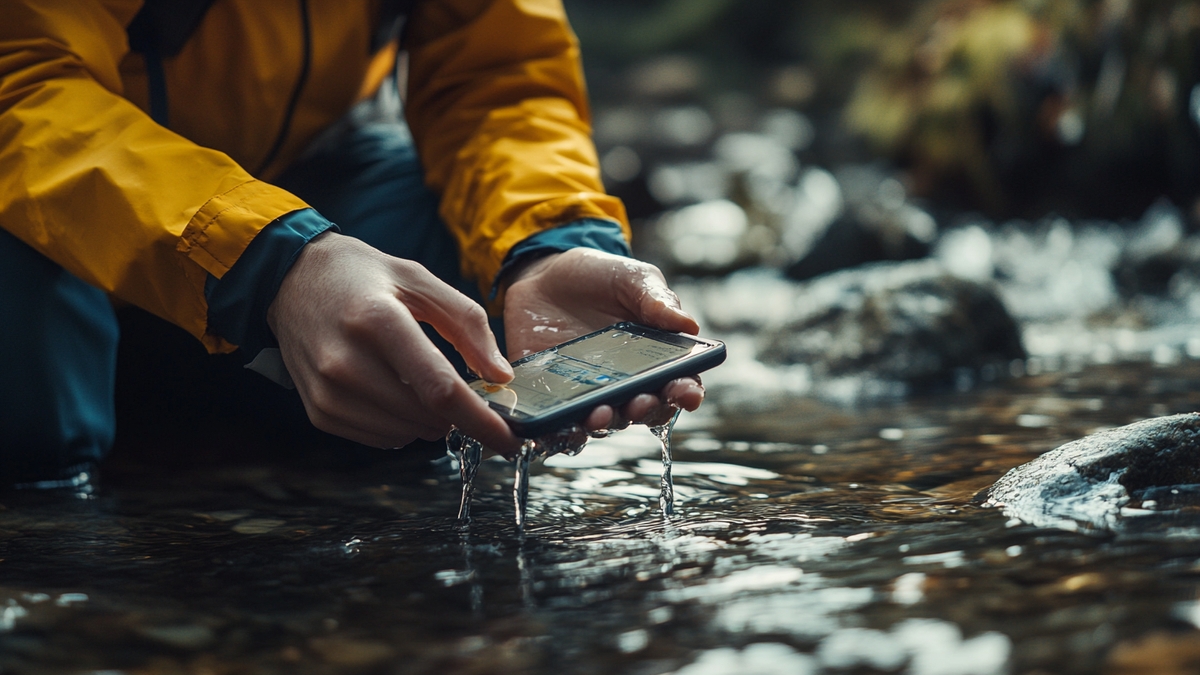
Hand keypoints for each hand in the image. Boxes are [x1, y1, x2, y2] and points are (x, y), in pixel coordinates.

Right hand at [267, 232, 521, 454]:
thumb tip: (500, 376)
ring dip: (429, 421)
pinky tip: (396, 394)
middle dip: (458, 415)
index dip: (481, 420)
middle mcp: (347, 360)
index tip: (510, 438)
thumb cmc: (364, 276)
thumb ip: (467, 324)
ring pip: (404, 433)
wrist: (291, 278)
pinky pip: (378, 439)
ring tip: (422, 384)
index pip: (439, 388)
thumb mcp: (420, 280)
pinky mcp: (318, 410)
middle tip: (463, 391)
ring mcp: (328, 389)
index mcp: (379, 321)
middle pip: (425, 416)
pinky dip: (400, 426)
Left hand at [502, 248, 704, 430]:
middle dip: (646, 411)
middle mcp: (627, 383)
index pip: (678, 384)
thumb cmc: (599, 277)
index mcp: (656, 358)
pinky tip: (556, 423)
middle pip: (644, 411)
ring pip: (604, 422)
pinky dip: (559, 429)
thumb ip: (657, 301)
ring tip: (598, 414)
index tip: (688, 394)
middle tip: (640, 402)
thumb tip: (689, 325)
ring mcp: (591, 393)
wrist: (544, 275)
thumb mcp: (632, 279)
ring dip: (604, 424)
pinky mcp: (554, 396)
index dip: (687, 393)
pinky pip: (559, 421)